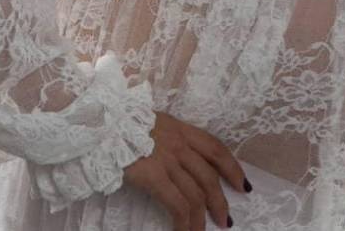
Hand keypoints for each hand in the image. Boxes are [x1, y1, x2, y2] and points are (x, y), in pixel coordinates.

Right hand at [123, 110, 246, 230]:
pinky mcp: (154, 176)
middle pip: (209, 176)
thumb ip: (169, 138)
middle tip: (226, 220)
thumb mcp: (153, 123)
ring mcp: (167, 160)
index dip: (232, 167)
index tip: (242, 184)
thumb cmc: (122, 124)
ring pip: (196, 194)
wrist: (102, 123)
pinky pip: (177, 205)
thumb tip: (180, 159)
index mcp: (180, 128)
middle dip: (221, 201)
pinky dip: (185, 223)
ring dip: (202, 219)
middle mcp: (179, 143)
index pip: (214, 148)